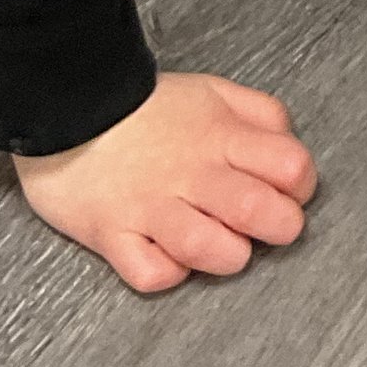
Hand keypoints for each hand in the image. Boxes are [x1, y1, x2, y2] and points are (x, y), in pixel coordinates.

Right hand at [13, 71, 317, 292]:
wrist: (64, 106)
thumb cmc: (141, 108)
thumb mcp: (213, 92)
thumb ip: (259, 115)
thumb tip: (288, 144)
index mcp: (220, 136)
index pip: (291, 166)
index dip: (301, 186)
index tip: (289, 192)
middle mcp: (191, 174)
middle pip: (260, 211)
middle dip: (279, 227)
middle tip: (266, 225)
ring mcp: (151, 207)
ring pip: (210, 249)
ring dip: (227, 255)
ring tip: (221, 244)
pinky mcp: (112, 235)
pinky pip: (150, 274)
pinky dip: (166, 273)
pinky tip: (168, 255)